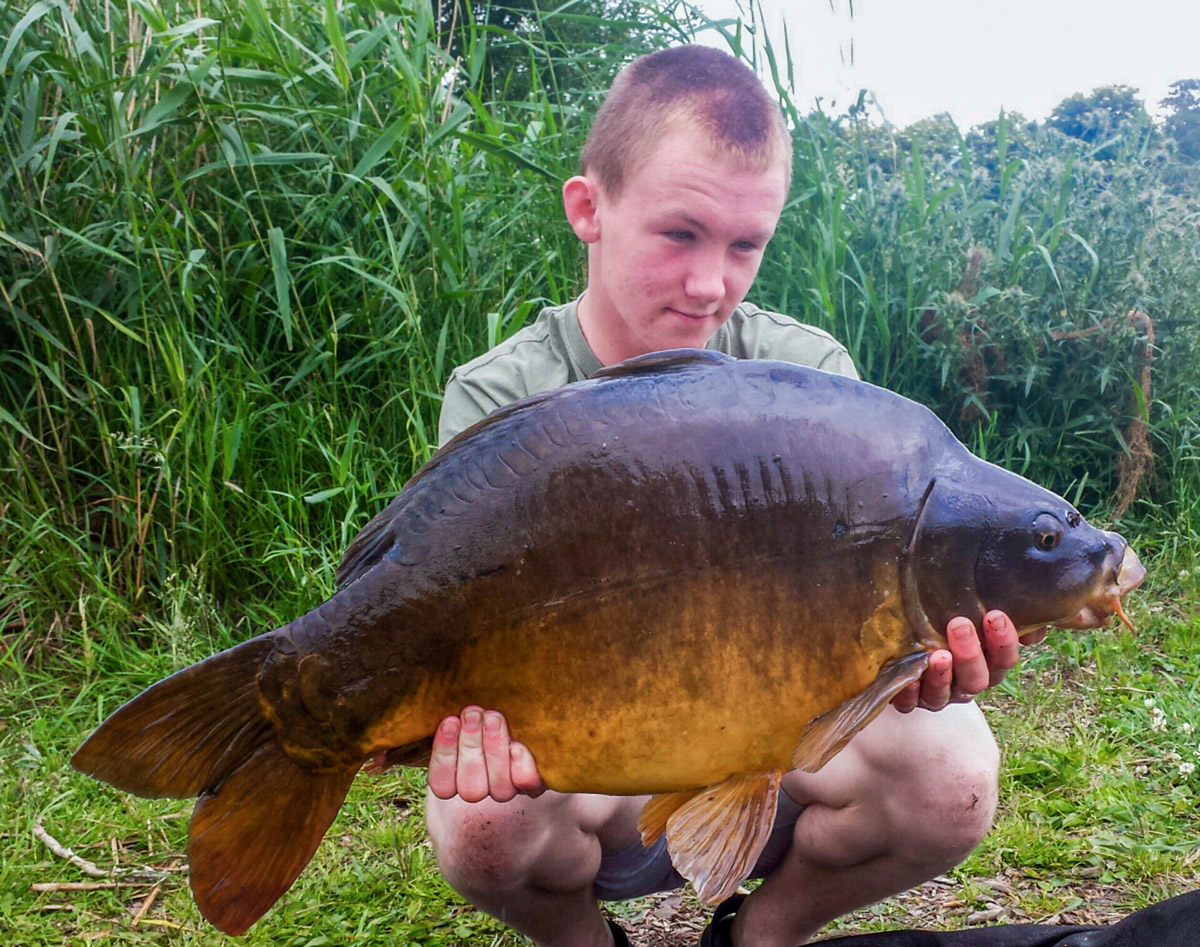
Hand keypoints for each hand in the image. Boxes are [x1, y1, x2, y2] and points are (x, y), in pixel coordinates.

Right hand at [426, 706, 545, 802]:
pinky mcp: (535, 783)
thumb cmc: (475, 710)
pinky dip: (523, 767)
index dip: (444, 755)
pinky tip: (518, 745)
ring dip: (495, 750)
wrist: (514, 712)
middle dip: (471, 747)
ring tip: (494, 717)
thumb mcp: (454, 714)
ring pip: (500, 789)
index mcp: (453, 779)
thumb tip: (396, 720)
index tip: (449, 721)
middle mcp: (480, 789)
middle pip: (471, 788)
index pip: (442, 784)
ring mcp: (507, 789)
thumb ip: (435, 720)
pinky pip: (530, 787)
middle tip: (472, 713)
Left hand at [892, 610, 1045, 712]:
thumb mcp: (974, 611)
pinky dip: (909, 693)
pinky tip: (909, 679)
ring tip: (939, 654)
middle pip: (976, 679)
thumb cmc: (947, 621)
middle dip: (970, 653)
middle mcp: (965, 683)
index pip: (1004, 659)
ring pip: (944, 694)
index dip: (1003, 642)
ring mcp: (936, 694)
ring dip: (942, 675)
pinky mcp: (908, 699)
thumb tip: (1036, 618)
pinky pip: (908, 704)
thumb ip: (1005, 612)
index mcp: (987, 665)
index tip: (995, 615)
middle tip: (959, 625)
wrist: (906, 643)